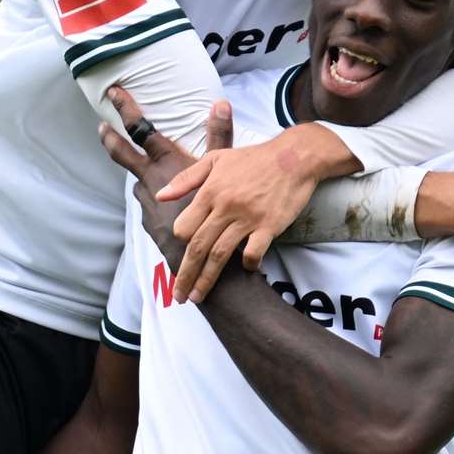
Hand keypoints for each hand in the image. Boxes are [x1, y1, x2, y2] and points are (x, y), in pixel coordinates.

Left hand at [99, 87, 233, 277]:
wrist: (209, 257)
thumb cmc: (219, 208)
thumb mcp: (222, 168)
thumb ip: (218, 136)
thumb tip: (220, 103)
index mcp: (167, 164)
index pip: (140, 129)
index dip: (125, 108)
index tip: (113, 92)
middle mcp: (151, 182)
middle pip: (123, 155)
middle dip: (110, 139)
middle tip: (101, 127)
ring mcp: (147, 205)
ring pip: (141, 186)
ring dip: (147, 181)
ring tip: (161, 183)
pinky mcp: (150, 225)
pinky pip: (151, 209)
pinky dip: (158, 205)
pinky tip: (172, 211)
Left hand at [155, 123, 345, 302]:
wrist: (293, 157)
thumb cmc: (253, 158)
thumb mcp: (215, 159)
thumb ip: (186, 179)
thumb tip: (160, 196)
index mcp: (210, 191)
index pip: (184, 227)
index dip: (180, 243)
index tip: (181, 254)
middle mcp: (225, 207)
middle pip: (198, 247)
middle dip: (185, 275)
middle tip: (179, 296)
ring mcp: (248, 218)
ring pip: (220, 255)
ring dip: (207, 280)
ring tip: (199, 296)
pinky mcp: (269, 225)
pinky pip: (253, 252)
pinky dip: (248, 264)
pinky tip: (246, 269)